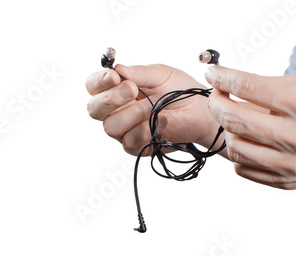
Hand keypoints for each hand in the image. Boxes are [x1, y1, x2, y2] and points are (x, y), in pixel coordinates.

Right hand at [85, 64, 219, 154]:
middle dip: (110, 98)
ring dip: (132, 114)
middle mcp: (115, 111)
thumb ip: (139, 73)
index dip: (98, 81)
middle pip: (94, 109)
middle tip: (131, 90)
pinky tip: (162, 121)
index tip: (113, 76)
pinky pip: (130, 141)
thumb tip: (118, 69)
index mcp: (116, 89)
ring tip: (152, 105)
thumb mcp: (161, 74)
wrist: (201, 112)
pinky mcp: (137, 146)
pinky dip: (145, 129)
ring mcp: (124, 130)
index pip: (93, 86)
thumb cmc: (180, 91)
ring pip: (111, 126)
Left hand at [205, 66, 295, 188]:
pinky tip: (246, 141)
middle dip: (217, 103)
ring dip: (227, 130)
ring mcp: (290, 164)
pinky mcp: (286, 181)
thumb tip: (229, 85)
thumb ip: (267, 87)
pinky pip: (243, 169)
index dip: (222, 78)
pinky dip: (238, 153)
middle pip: (234, 119)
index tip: (213, 74)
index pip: (247, 87)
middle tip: (217, 96)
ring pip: (234, 147)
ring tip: (235, 120)